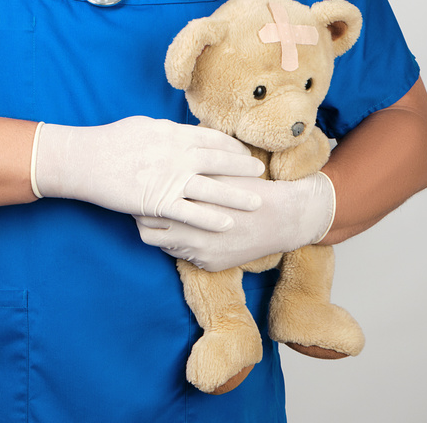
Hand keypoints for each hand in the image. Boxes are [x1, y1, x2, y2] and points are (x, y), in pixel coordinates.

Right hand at [32, 117, 264, 230]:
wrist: (85, 160)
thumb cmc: (111, 141)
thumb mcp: (144, 127)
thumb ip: (168, 132)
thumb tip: (184, 132)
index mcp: (173, 134)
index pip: (211, 139)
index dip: (232, 147)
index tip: (245, 153)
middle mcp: (177, 154)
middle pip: (219, 161)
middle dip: (243, 168)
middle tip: (262, 172)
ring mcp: (169, 179)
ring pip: (212, 188)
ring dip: (237, 196)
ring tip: (257, 201)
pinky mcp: (159, 201)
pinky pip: (191, 212)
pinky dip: (211, 219)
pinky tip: (228, 224)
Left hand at [135, 172, 335, 271]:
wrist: (283, 219)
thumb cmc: (249, 187)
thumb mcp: (218, 172)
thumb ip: (189, 168)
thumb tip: (161, 161)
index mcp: (192, 204)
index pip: (150, 207)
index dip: (142, 199)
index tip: (143, 190)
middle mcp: (193, 232)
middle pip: (148, 231)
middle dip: (144, 218)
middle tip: (144, 207)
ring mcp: (200, 252)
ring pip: (163, 246)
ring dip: (163, 232)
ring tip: (167, 219)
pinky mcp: (208, 264)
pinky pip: (183, 257)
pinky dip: (182, 244)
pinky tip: (188, 231)